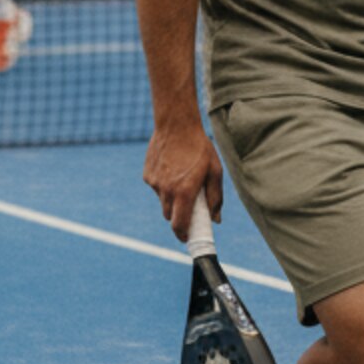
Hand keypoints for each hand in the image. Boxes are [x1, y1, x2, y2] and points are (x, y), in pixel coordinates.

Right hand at [143, 115, 223, 241]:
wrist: (176, 125)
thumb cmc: (199, 148)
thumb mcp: (215, 171)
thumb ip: (215, 197)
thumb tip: (216, 219)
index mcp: (184, 192)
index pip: (180, 224)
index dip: (183, 234)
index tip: (187, 238)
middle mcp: (167, 191)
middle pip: (170, 216)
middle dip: (179, 215)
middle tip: (189, 205)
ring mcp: (155, 183)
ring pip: (163, 202)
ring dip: (172, 199)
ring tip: (182, 180)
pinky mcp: (147, 175)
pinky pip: (156, 188)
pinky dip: (164, 185)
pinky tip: (172, 168)